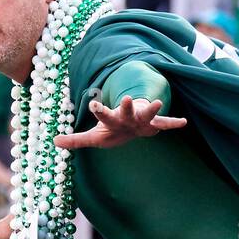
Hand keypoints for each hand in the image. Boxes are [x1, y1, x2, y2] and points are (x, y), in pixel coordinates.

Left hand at [54, 96, 186, 149]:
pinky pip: (164, 123)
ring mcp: (141, 119)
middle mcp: (126, 116)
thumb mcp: (94, 137)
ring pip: (146, 113)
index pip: (103, 114)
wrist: (132, 123)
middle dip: (125, 105)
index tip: (93, 102)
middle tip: (124, 98)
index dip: (99, 108)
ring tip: (158, 102)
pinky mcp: (153, 124)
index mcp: (111, 120)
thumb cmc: (112, 130)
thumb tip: (54, 141)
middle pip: (124, 111)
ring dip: (152, 108)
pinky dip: (173, 123)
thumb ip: (76, 140)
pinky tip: (183, 122)